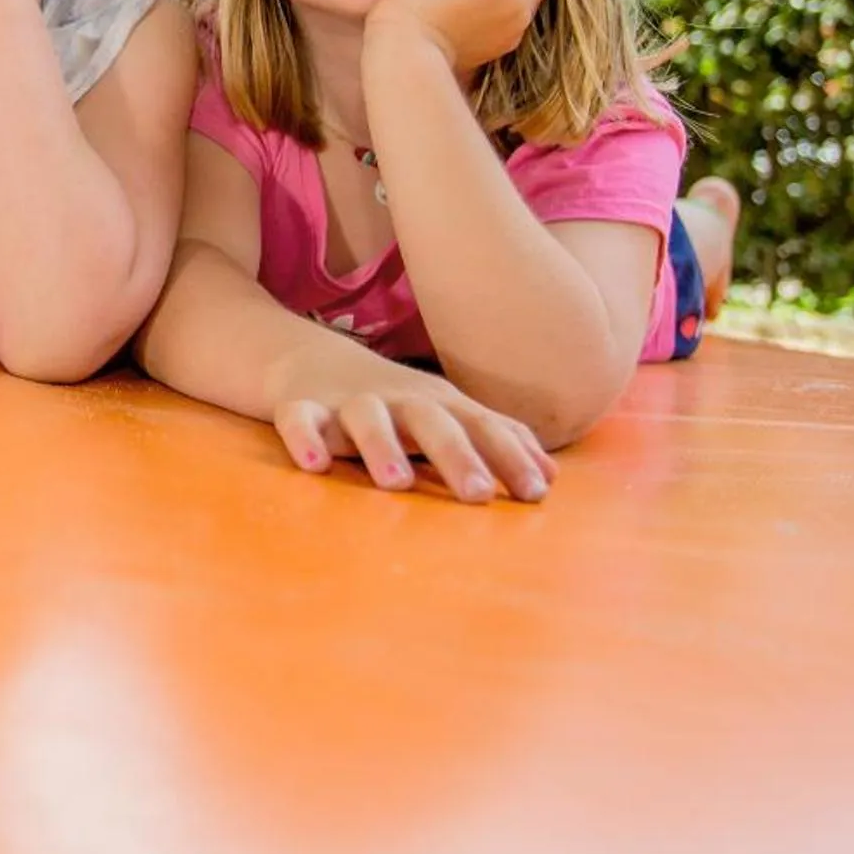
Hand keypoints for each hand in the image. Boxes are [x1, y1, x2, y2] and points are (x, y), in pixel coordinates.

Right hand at [266, 344, 556, 503]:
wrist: (306, 358)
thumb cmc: (392, 401)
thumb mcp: (444, 413)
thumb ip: (495, 441)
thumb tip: (553, 476)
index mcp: (438, 404)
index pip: (481, 427)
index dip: (509, 457)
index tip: (535, 493)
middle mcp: (398, 400)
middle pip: (432, 421)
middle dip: (457, 456)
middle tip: (480, 495)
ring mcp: (349, 402)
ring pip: (367, 418)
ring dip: (382, 447)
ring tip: (398, 483)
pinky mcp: (301, 407)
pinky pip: (300, 420)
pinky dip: (305, 439)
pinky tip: (314, 466)